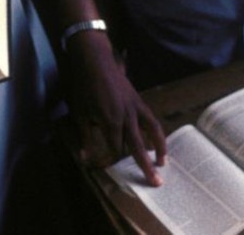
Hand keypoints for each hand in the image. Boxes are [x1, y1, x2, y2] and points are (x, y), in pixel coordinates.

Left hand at [65, 31, 166, 186]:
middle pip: (138, 146)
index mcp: (110, 121)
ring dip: (159, 148)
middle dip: (146, 166)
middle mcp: (126, 117)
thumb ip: (85, 137)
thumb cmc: (84, 87)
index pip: (115, 149)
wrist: (95, 61)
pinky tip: (157, 141)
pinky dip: (156, 132)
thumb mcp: (80, 113)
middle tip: (156, 183)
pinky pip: (151, 119)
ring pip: (151, 132)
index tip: (107, 167)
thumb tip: (85, 158)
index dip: (112, 160)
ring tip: (164, 163)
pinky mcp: (139, 101)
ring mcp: (135, 108)